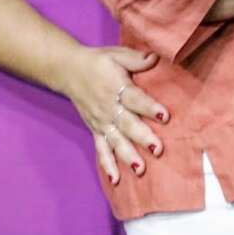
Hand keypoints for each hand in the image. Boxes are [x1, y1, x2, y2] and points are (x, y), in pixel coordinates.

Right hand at [61, 45, 166, 185]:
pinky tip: (116, 180)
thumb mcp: (117, 54)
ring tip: (140, 169)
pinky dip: (107, 165)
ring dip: (128, 156)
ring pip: (116, 141)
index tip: (165, 116)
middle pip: (127, 124)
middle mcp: (108, 108)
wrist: (69, 70)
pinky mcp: (95, 130)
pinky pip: (101, 149)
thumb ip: (137, 59)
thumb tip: (156, 57)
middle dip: (142, 137)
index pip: (135, 99)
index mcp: (116, 87)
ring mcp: (101, 122)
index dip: (150, 107)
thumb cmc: (98, 62)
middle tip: (157, 149)